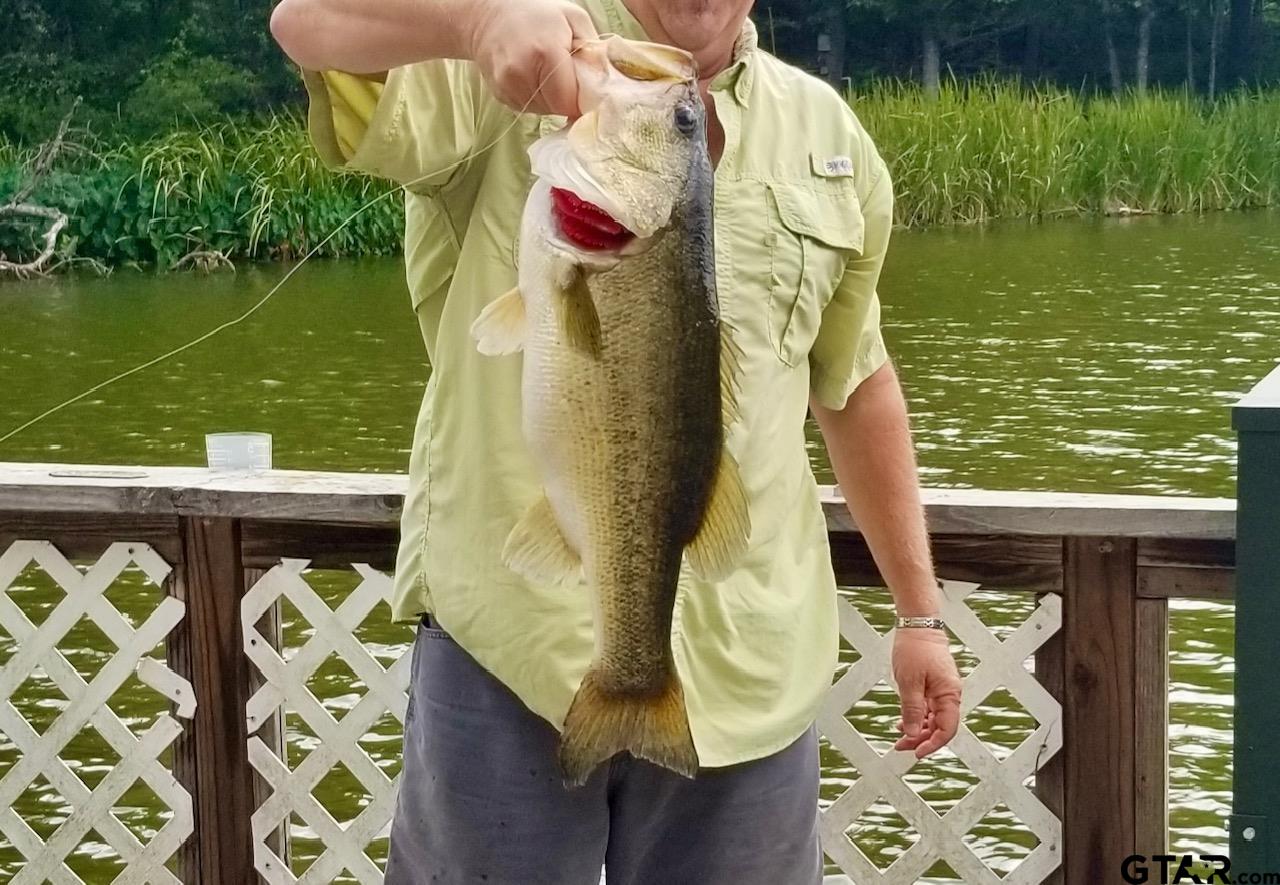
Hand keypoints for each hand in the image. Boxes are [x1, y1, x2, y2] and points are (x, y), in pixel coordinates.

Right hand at [467, 0, 598, 115]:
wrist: (490, 15)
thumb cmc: (537, 14)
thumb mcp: (574, 19)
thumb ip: (593, 51)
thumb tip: (605, 84)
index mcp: (545, 53)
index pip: (570, 100)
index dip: (582, 99)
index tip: (586, 90)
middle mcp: (522, 73)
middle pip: (557, 108)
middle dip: (567, 97)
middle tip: (566, 76)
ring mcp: (508, 86)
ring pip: (543, 111)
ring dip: (552, 99)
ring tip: (547, 73)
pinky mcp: (500, 96)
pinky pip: (528, 109)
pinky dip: (536, 98)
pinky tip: (533, 77)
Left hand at [892, 628, 961, 757]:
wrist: (917, 625)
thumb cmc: (916, 648)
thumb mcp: (909, 682)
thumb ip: (912, 710)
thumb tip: (913, 733)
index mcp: (949, 694)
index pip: (946, 730)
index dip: (933, 744)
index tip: (917, 752)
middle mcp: (949, 694)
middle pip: (939, 727)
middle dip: (921, 739)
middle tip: (901, 746)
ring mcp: (942, 690)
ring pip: (933, 719)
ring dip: (917, 729)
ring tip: (899, 735)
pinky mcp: (934, 685)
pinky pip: (928, 708)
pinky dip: (917, 716)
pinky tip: (903, 721)